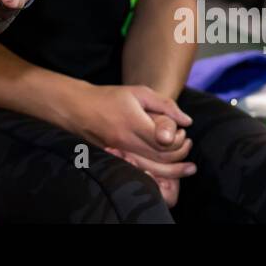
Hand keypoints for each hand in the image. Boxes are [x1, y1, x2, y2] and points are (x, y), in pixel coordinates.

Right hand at [71, 85, 193, 180]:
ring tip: (186, 165)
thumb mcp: (138, 92)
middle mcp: (126, 142)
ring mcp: (119, 154)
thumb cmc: (110, 97)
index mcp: (133, 123)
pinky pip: (140, 172)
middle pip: (161, 159)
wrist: (77, 108)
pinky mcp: (115, 160)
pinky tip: (165, 170)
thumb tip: (187, 121)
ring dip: (173, 170)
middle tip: (187, 144)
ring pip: (152, 170)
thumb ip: (164, 105)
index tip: (183, 132)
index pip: (165, 142)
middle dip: (180, 155)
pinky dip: (156, 173)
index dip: (180, 141)